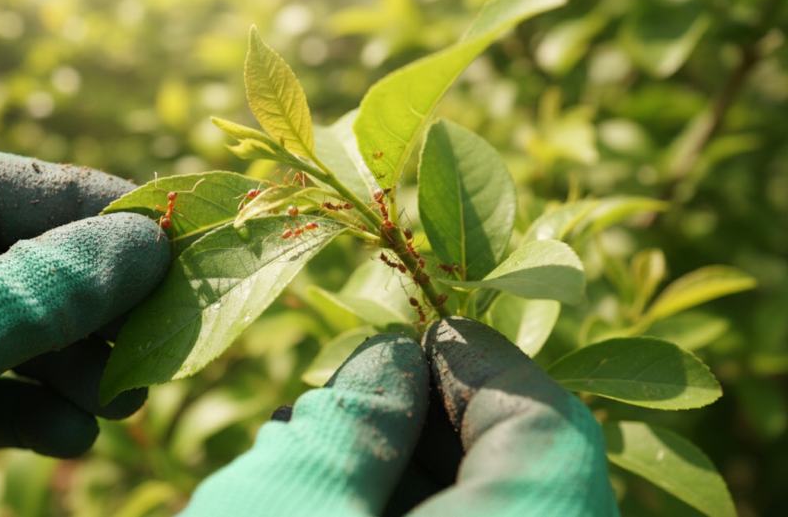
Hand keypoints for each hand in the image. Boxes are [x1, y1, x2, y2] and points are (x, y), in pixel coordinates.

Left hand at [0, 148, 169, 515]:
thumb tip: (145, 243)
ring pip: (23, 335)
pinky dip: (44, 414)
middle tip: (160, 335)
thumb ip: (36, 289)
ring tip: (122, 396)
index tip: (172, 236)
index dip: (93, 209)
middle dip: (94, 305)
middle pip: (26, 263)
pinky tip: (73, 434)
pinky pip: (0, 398)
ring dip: (80, 365)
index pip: (5, 187)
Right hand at [177, 317, 618, 516]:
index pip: (548, 429)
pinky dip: (411, 514)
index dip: (482, 358)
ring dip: (415, 470)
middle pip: (525, 470)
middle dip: (436, 414)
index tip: (411, 332)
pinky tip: (335, 502)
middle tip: (355, 395)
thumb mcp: (283, 505)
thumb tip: (388, 358)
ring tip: (325, 449)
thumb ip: (353, 417)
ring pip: (493, 510)